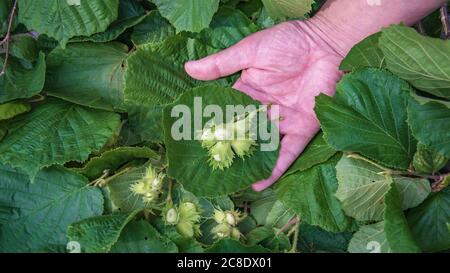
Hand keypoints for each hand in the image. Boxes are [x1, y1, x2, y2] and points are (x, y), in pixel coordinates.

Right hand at [185, 20, 343, 190]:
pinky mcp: (303, 130)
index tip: (195, 142)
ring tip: (230, 181)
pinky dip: (276, 168)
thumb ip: (221, 64)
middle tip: (210, 168)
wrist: (326, 44)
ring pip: (264, 147)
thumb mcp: (250, 51)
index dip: (214, 126)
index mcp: (249, 92)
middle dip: (230, 150)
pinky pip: (288, 153)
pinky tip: (259, 183)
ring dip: (249, 163)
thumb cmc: (288, 42)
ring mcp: (283, 122)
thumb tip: (188, 69)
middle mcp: (264, 110)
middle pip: (244, 134)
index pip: (228, 112)